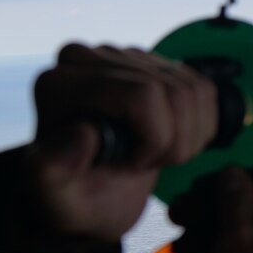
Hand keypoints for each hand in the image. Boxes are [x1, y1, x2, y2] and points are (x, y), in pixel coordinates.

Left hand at [29, 44, 216, 243]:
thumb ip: (50, 169)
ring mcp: (126, 58)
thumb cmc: (71, 194)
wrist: (88, 192)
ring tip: (154, 157)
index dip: (153, 137)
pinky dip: (199, 126)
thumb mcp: (52, 195)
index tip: (131, 165)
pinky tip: (170, 142)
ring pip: (192, 90)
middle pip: (172, 91)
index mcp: (60, 83)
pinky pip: (202, 89)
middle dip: (172, 141)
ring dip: (187, 137)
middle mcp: (91, 59)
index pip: (142, 94)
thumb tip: (83, 133)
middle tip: (144, 165)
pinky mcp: (155, 65)